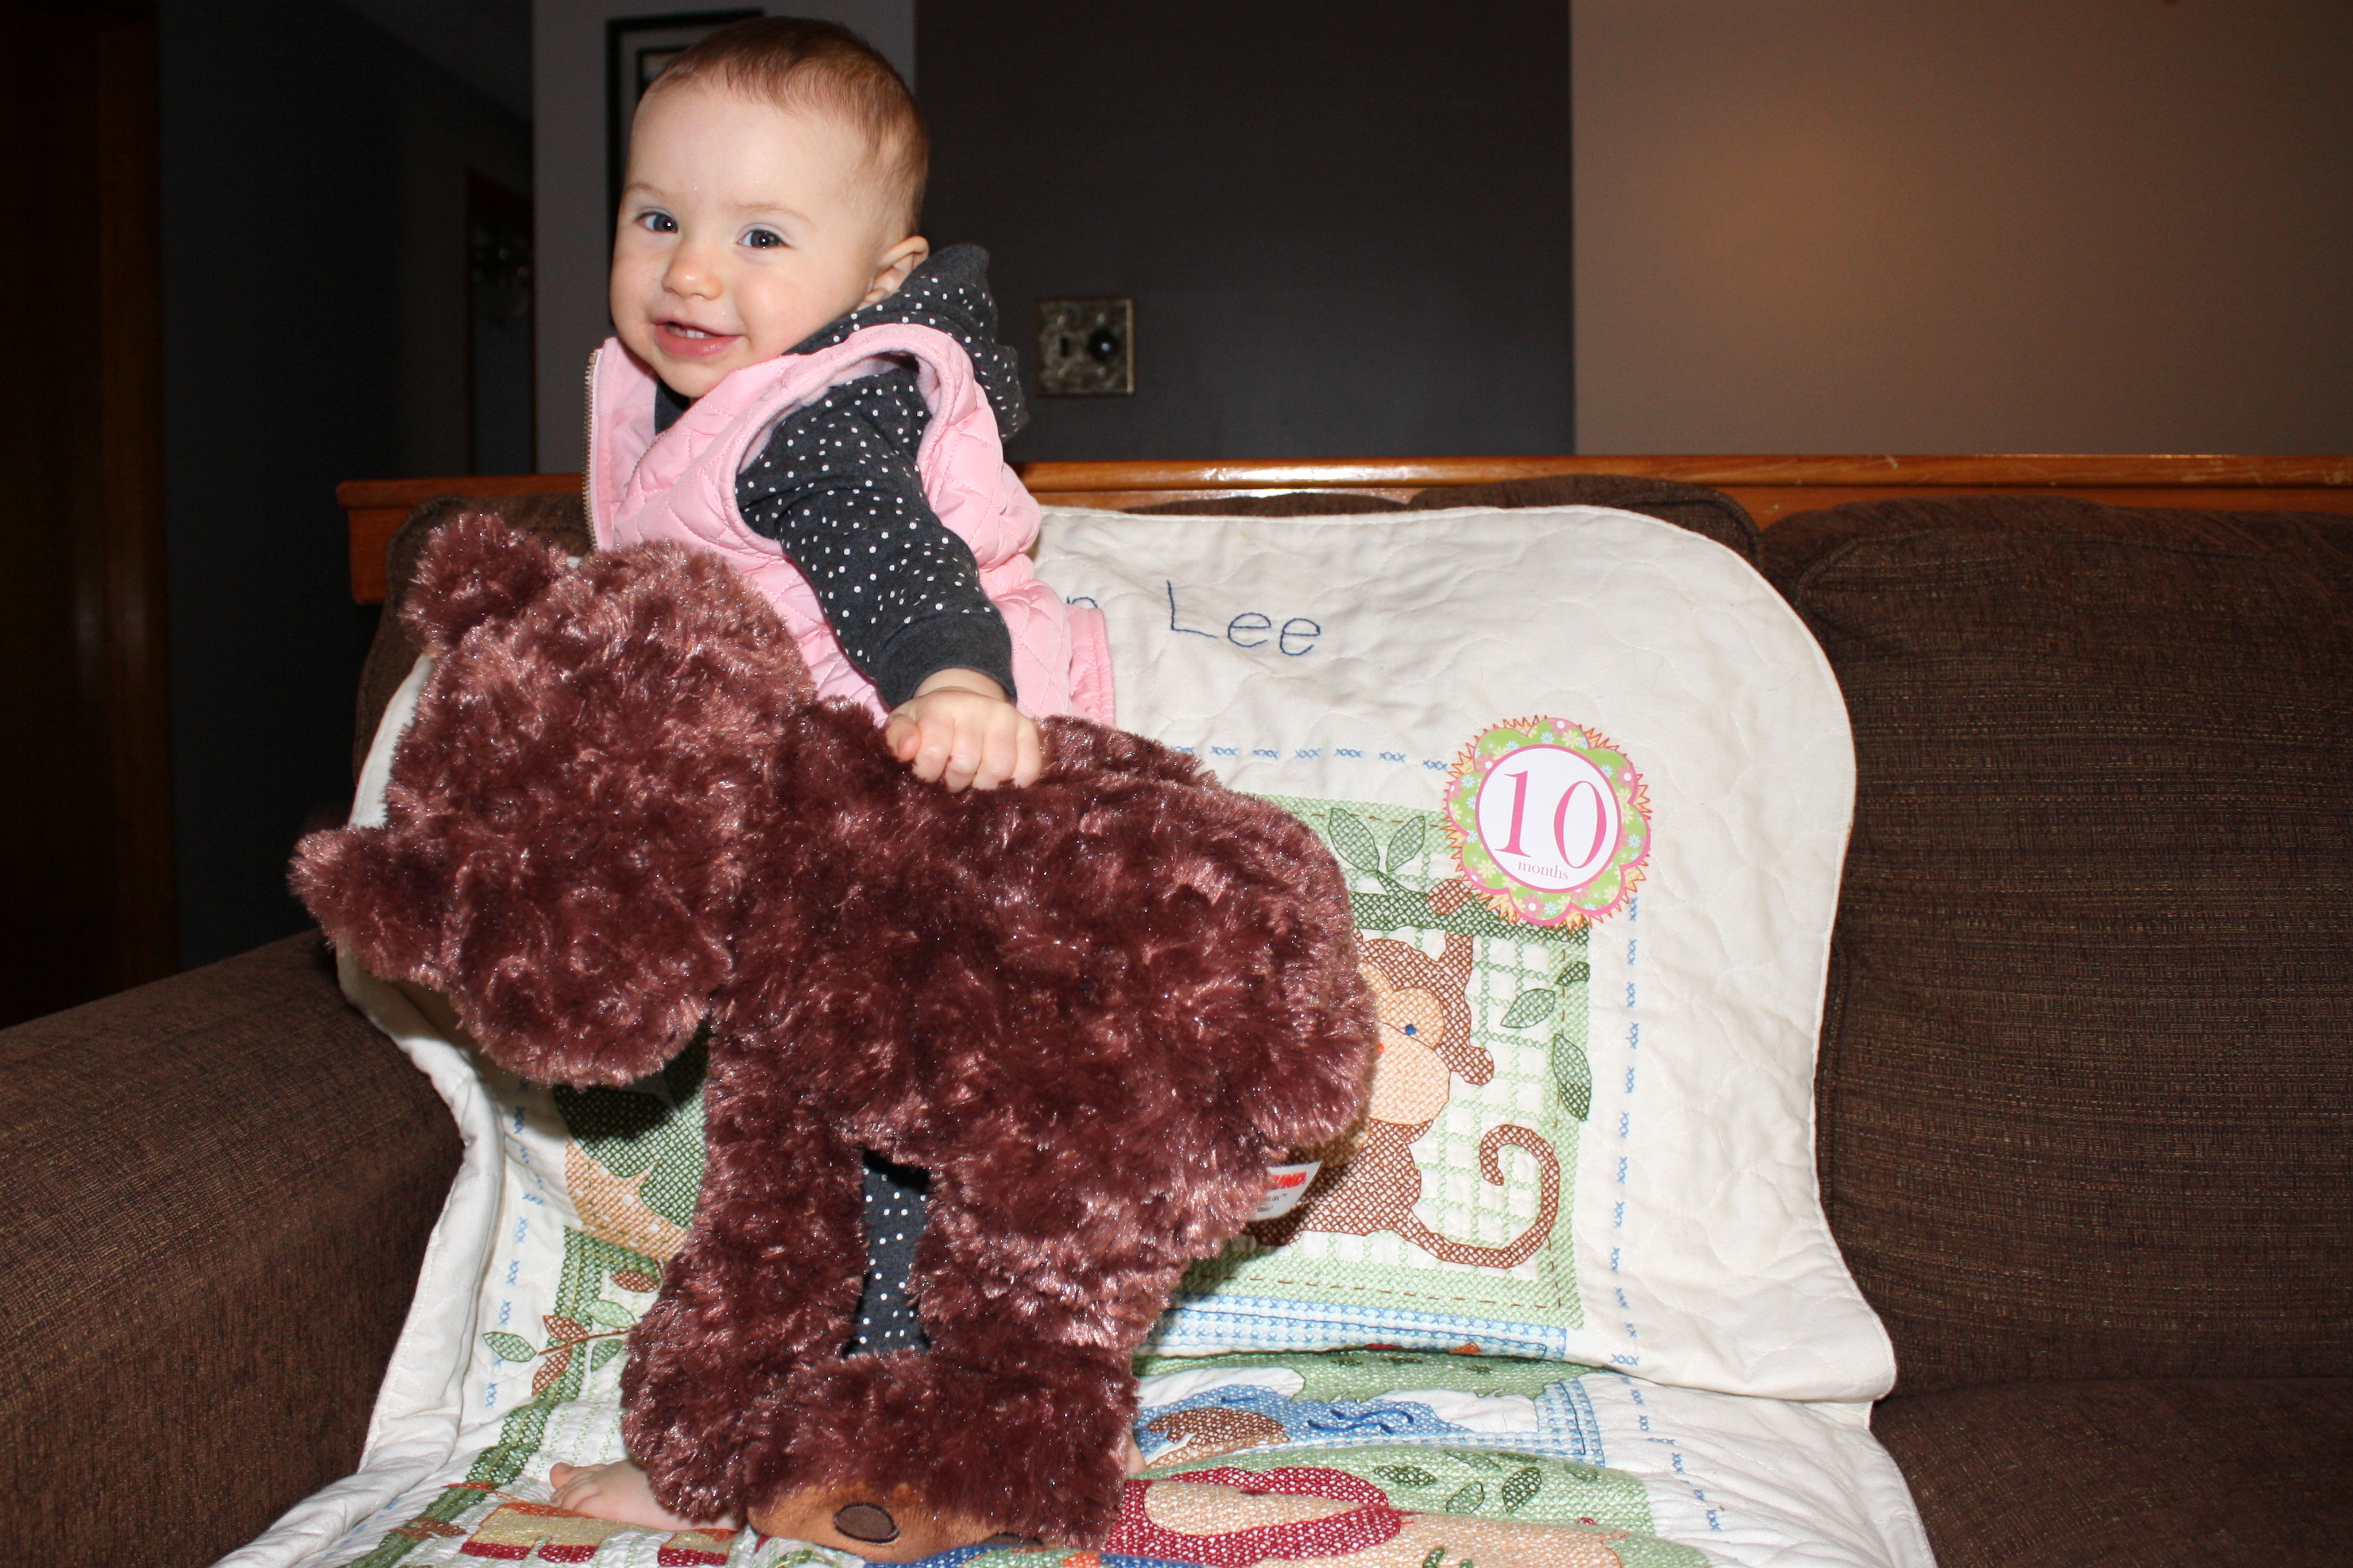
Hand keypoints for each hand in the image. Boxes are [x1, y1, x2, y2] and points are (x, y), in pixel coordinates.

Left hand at [884, 670, 1041, 790]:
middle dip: (954, 781)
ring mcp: (1007, 717)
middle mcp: (978, 707)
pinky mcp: (1028, 730)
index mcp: (942, 706)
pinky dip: (1012, 783)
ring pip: (998, 770)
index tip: (927, 773)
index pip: (933, 750)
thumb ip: (897, 736)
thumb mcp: (904, 724)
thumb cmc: (930, 722)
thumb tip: (907, 750)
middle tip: (950, 778)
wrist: (964, 703)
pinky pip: (1028, 770)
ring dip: (982, 785)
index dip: (927, 773)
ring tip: (972, 778)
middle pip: (966, 764)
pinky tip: (996, 779)